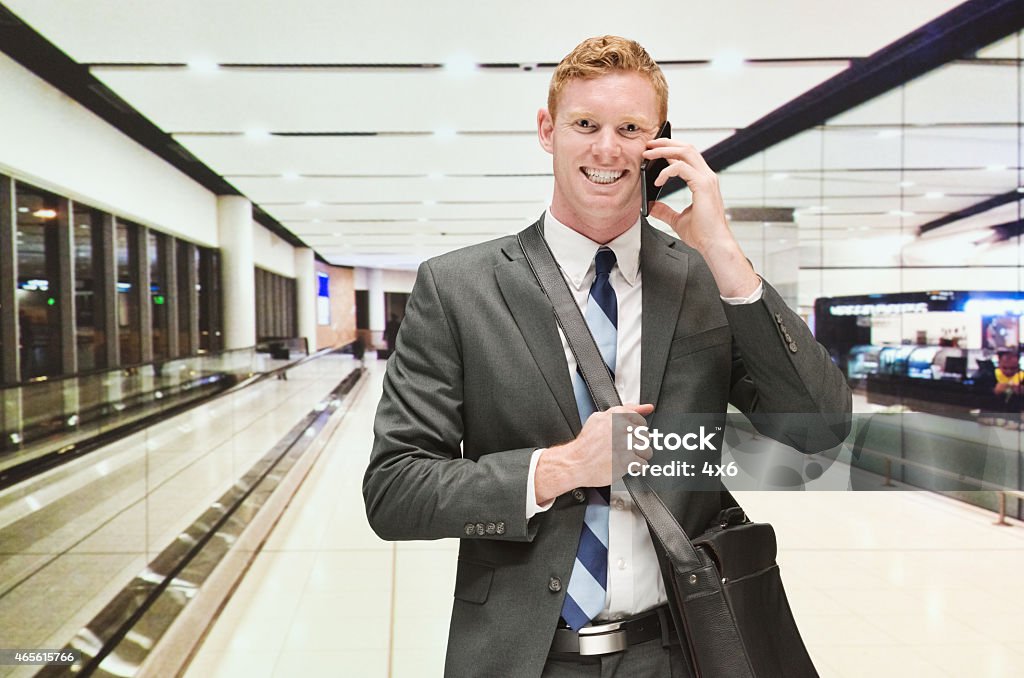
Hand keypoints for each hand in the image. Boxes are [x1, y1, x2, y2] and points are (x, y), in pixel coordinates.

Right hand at [534, 403, 653, 504]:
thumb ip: (626, 410)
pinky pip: (643, 464)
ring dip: (637, 456)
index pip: (640, 420)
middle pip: (645, 436)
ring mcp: (626, 444)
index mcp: (616, 415)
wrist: (575, 463)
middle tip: (621, 448)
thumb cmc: (587, 444)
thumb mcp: (600, 418)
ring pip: (647, 451)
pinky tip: (622, 464)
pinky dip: (634, 467)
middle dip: (636, 444)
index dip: (634, 430)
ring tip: (623, 457)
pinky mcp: (627, 461)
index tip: (626, 436)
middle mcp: (622, 428)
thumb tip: (648, 407)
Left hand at [643, 139, 759, 297]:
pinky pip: (682, 168)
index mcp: (703, 181)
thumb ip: (664, 211)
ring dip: (664, 150)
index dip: (670, 148)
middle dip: (665, 143)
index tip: (653, 149)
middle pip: (686, 147)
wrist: (713, 245)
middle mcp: (707, 176)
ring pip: (685, 152)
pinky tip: (657, 180)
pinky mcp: (703, 186)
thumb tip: (650, 206)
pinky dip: (667, 171)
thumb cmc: (702, 234)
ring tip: (648, 154)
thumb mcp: (677, 220)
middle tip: (647, 145)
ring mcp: (707, 179)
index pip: (687, 155)